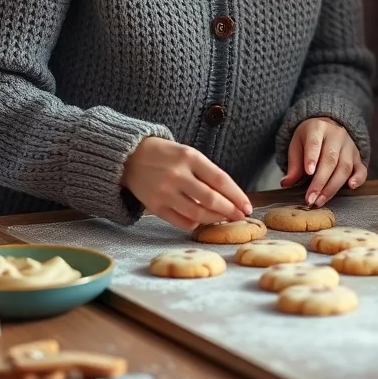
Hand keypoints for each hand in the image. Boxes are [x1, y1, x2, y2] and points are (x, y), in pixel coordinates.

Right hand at [121, 136, 252, 230]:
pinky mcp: (154, 206)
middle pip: (211, 199)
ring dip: (215, 219)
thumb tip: (230, 197)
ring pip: (197, 213)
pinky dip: (195, 224)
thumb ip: (207, 173)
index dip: (237, 195)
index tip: (247, 206)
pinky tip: (202, 221)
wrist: (130, 157)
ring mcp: (165, 192)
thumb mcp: (189, 154)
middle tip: (240, 217)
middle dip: (230, 211)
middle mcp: (178, 175)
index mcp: (190, 157)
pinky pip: (181, 221)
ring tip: (224, 219)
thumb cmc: (166, 155)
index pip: (220, 180)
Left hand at [281, 117, 366, 206]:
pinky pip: (361, 168)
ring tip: (320, 200)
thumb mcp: (297, 145)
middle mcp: (336, 135)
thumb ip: (293, 164)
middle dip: (320, 182)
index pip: (315, 143)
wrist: (328, 126)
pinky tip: (351, 186)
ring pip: (344, 167)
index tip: (308, 172)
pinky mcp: (357, 156)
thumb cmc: (309, 139)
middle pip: (330, 159)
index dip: (312, 157)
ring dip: (332, 187)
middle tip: (310, 199)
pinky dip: (358, 178)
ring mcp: (349, 146)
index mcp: (318, 128)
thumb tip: (285, 183)